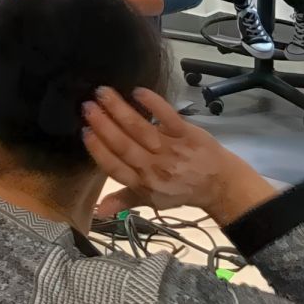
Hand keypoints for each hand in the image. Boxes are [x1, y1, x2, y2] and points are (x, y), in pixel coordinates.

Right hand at [82, 87, 276, 225]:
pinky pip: (168, 117)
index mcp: (144, 185)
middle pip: (124, 145)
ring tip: (103, 93)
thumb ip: (123, 200)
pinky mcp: (187, 135)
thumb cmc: (181, 189)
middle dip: (103, 125)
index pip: (115, 168)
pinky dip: (153, 104)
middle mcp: (155, 168)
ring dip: (119, 110)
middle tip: (87, 106)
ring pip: (140, 129)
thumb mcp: (151, 200)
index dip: (99, 150)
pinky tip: (138, 92)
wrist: (219, 184)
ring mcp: (172, 150)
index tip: (84, 132)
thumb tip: (97, 211)